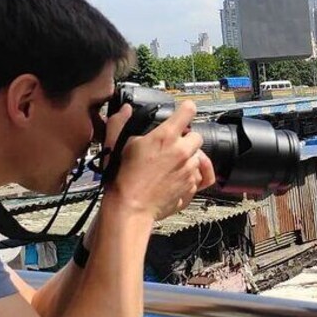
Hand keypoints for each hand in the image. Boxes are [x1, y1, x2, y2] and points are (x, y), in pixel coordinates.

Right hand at [105, 100, 215, 220]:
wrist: (131, 207)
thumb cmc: (124, 179)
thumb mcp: (116, 144)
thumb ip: (120, 122)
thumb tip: (125, 110)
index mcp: (166, 136)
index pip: (188, 111)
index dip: (186, 109)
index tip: (184, 111)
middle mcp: (182, 151)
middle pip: (197, 136)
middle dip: (187, 139)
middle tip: (173, 146)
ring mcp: (189, 170)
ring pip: (199, 157)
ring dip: (190, 158)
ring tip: (172, 165)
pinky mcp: (192, 186)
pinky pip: (200, 176)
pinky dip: (192, 175)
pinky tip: (180, 176)